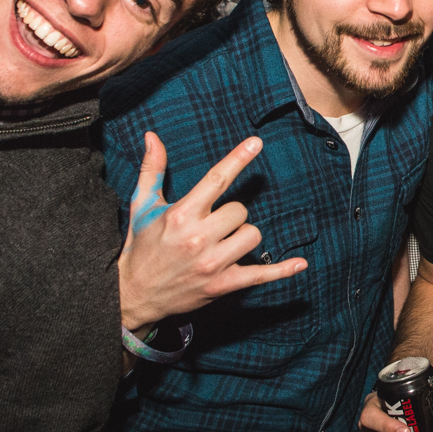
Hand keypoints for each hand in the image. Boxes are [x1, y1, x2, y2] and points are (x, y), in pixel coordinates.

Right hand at [118, 132, 306, 330]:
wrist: (132, 294)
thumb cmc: (141, 246)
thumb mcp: (141, 206)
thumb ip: (152, 170)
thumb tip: (152, 136)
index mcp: (181, 215)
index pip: (216, 179)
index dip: (238, 159)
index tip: (257, 143)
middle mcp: (198, 238)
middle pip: (240, 210)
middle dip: (231, 214)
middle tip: (212, 224)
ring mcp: (213, 263)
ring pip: (252, 235)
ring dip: (243, 236)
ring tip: (223, 243)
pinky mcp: (222, 285)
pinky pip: (260, 275)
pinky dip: (282, 271)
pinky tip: (300, 264)